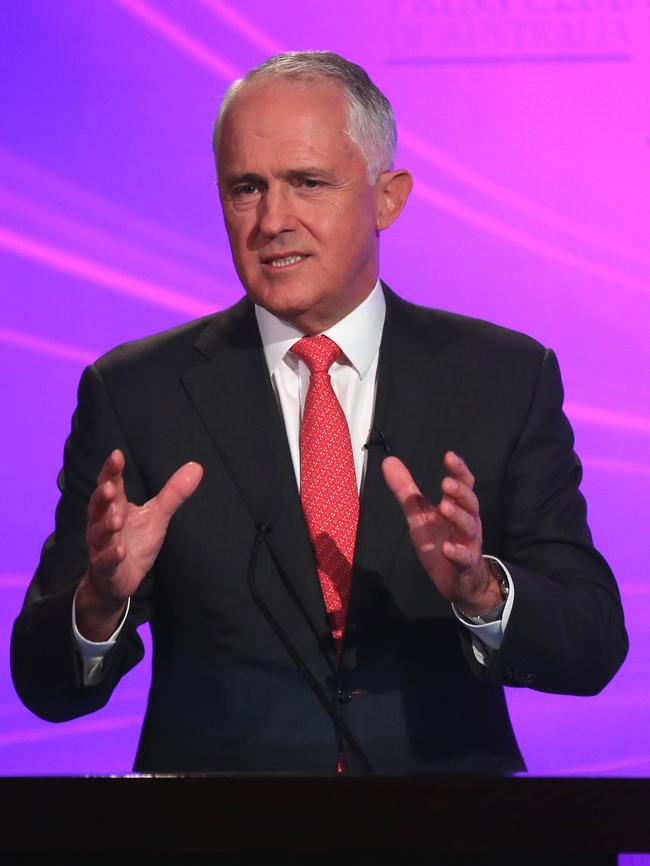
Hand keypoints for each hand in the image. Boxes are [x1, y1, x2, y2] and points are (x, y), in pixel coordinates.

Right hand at [76, 449, 203, 639]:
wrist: (117, 581)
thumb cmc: (134, 542)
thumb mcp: (157, 516)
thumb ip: (173, 493)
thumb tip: (197, 466)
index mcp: (115, 507)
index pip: (111, 484)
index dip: (112, 471)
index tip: (117, 455)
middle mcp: (103, 523)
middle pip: (98, 506)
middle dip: (102, 496)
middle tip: (110, 487)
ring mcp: (102, 546)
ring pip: (99, 534)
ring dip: (107, 526)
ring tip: (117, 520)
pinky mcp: (106, 569)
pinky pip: (105, 562)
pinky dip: (111, 556)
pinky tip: (119, 551)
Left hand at [382, 451, 500, 614]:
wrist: (458, 580)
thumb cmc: (440, 541)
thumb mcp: (419, 515)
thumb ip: (406, 490)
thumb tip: (388, 461)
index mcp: (457, 507)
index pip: (463, 484)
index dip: (458, 470)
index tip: (448, 456)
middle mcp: (467, 521)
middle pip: (470, 502)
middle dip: (459, 492)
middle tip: (446, 482)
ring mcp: (468, 543)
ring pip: (469, 527)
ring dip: (458, 516)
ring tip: (444, 507)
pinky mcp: (465, 565)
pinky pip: (464, 557)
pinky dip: (456, 552)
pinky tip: (446, 548)